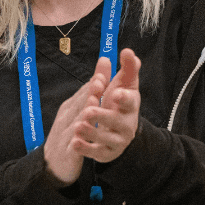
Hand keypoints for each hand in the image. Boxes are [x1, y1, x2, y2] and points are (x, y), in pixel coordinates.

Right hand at [43, 59, 110, 184]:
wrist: (53, 165)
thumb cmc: (69, 134)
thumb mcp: (79, 110)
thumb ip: (92, 88)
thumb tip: (105, 60)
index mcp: (70, 108)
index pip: (82, 94)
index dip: (92, 85)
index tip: (102, 75)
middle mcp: (66, 120)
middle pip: (79, 105)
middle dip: (88, 94)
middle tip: (99, 84)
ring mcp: (65, 136)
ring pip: (75, 125)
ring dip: (82, 116)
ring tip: (91, 109)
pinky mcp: (67, 155)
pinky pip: (73, 148)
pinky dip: (77, 144)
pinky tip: (81, 141)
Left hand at [70, 49, 140, 163]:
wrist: (120, 131)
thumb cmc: (119, 102)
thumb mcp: (122, 85)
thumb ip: (126, 69)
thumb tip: (127, 51)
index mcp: (130, 105)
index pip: (130, 101)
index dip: (124, 98)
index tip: (116, 93)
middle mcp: (127, 124)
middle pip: (117, 121)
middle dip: (103, 116)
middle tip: (88, 110)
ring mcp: (117, 140)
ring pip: (105, 138)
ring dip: (92, 132)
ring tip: (78, 126)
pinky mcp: (107, 152)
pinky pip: (96, 152)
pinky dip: (86, 149)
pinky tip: (75, 143)